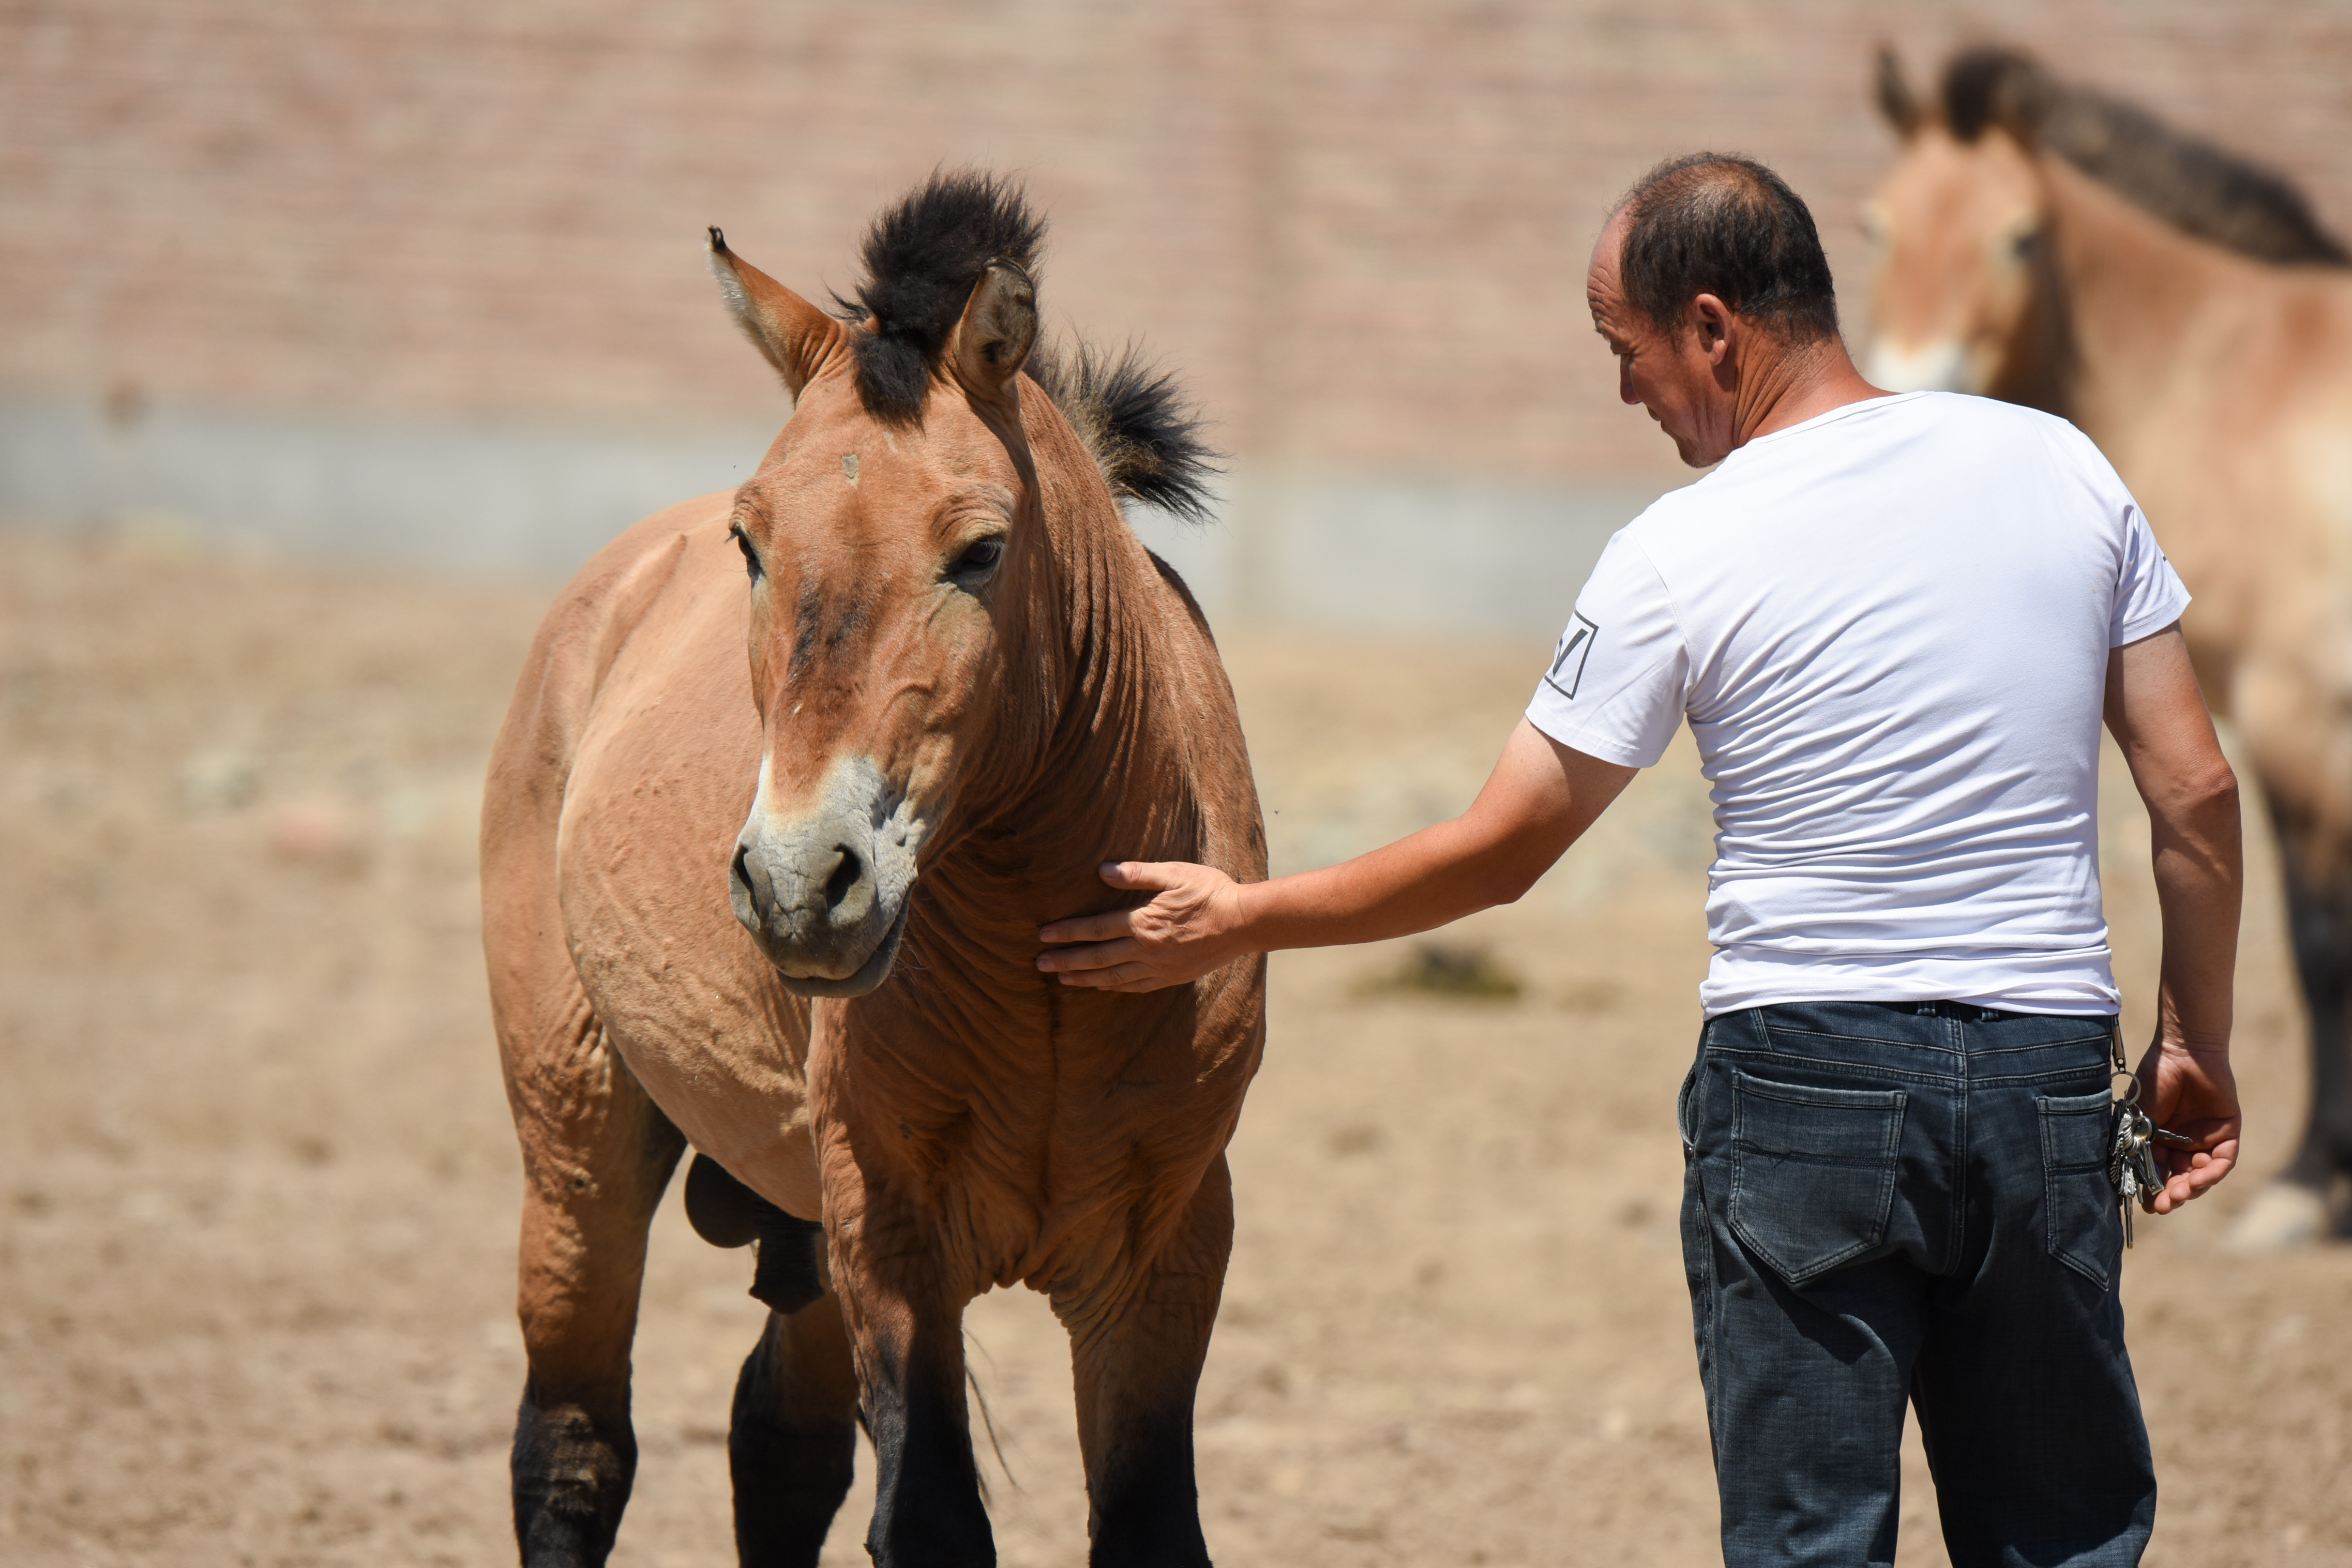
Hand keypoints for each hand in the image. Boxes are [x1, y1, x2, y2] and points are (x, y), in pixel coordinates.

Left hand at [1035, 861, 1247, 992]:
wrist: (1244, 923)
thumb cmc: (1211, 892)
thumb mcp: (1175, 873)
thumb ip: (1137, 874)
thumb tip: (1103, 870)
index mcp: (1144, 923)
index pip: (1095, 930)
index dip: (1067, 932)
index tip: (1043, 936)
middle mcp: (1147, 950)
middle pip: (1097, 958)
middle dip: (1066, 961)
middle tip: (1039, 964)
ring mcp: (1159, 967)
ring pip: (1113, 977)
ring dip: (1085, 979)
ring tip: (1061, 980)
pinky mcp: (1172, 976)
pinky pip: (1136, 986)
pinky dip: (1114, 988)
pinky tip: (1102, 987)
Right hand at [2133, 1038, 2240, 1214]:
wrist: (2183, 1051)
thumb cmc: (2155, 1078)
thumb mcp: (2140, 1116)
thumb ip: (2139, 1144)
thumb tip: (2131, 1177)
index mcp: (2159, 1139)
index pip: (2156, 1171)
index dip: (2151, 1190)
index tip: (2144, 1205)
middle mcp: (2183, 1143)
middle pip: (2180, 1178)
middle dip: (2172, 1194)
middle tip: (2163, 1205)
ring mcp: (2206, 1139)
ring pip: (2202, 1175)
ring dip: (2191, 1187)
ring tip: (2180, 1193)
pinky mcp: (2228, 1133)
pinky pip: (2223, 1161)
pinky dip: (2212, 1172)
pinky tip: (2198, 1176)